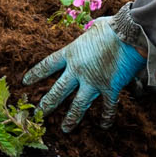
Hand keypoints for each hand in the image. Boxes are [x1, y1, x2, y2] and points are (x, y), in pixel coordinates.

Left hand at [25, 21, 144, 131]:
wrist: (130, 34)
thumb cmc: (113, 27)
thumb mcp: (94, 28)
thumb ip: (89, 35)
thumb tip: (92, 31)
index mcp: (71, 53)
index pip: (48, 65)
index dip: (35, 74)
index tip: (25, 82)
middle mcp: (78, 70)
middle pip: (57, 91)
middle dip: (47, 104)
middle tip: (39, 113)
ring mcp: (93, 81)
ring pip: (77, 105)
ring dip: (71, 119)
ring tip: (65, 129)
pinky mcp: (109, 88)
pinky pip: (107, 107)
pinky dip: (106, 117)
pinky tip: (104, 125)